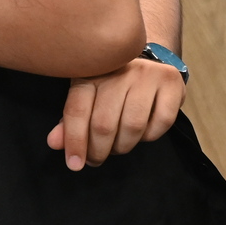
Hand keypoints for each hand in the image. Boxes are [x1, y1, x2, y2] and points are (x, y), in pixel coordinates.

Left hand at [47, 57, 184, 169]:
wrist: (148, 61)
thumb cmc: (111, 85)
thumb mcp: (87, 97)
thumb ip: (71, 121)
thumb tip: (54, 143)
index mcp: (90, 73)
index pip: (77, 110)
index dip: (74, 141)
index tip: (74, 164)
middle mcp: (118, 70)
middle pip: (103, 123)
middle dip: (98, 150)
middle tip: (96, 158)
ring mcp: (146, 74)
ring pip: (132, 126)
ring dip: (123, 146)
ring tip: (118, 147)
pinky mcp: (171, 81)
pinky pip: (160, 123)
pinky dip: (150, 136)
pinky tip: (142, 133)